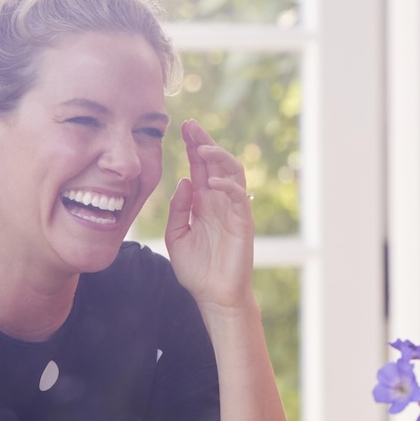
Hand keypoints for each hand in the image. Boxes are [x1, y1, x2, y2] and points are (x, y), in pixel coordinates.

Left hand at [164, 119, 255, 310]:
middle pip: (216, 163)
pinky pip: (239, 197)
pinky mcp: (243, 222)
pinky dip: (228, 186)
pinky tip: (212, 182)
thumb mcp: (176, 236)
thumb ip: (178, 209)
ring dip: (219, 157)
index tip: (183, 127)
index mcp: (203, 202)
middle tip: (191, 126)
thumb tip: (184, 180)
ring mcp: (233, 210)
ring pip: (232, 173)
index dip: (193, 147)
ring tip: (201, 149)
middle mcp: (219, 201)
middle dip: (204, 143)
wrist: (213, 295)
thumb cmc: (196, 269)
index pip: (200, 167)